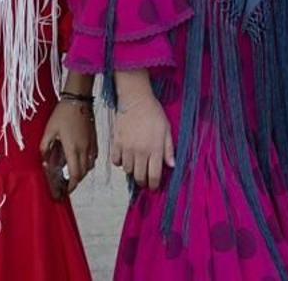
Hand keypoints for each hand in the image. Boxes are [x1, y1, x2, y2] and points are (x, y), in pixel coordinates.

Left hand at [41, 97, 96, 197]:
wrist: (78, 100)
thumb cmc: (63, 113)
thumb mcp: (49, 130)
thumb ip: (45, 147)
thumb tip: (43, 160)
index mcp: (73, 148)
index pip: (75, 174)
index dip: (71, 185)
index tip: (65, 190)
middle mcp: (85, 149)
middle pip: (83, 173)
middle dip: (75, 182)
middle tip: (66, 184)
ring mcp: (91, 144)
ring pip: (89, 166)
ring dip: (81, 172)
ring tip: (72, 173)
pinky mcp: (95, 140)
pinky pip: (93, 157)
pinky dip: (87, 163)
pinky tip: (79, 159)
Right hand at [110, 71, 173, 189]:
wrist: (136, 100)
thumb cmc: (154, 114)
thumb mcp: (167, 130)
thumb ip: (169, 149)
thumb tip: (171, 166)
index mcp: (155, 149)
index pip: (154, 176)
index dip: (154, 185)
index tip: (154, 187)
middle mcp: (140, 151)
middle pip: (140, 177)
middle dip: (143, 182)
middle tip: (145, 180)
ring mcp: (127, 148)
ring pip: (127, 170)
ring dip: (132, 170)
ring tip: (136, 165)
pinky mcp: (116, 143)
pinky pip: (116, 161)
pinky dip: (120, 162)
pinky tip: (125, 157)